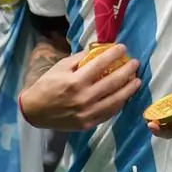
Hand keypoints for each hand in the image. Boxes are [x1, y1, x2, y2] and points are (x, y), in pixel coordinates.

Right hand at [19, 44, 140, 130]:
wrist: (34, 111)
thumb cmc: (47, 85)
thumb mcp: (60, 67)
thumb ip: (80, 59)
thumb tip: (99, 50)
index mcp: (76, 81)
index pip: (101, 64)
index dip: (114, 54)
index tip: (123, 48)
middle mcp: (84, 98)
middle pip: (113, 82)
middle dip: (127, 71)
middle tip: (135, 63)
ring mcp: (87, 113)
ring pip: (116, 100)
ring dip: (129, 89)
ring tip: (136, 81)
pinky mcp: (88, 124)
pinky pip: (109, 113)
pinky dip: (119, 104)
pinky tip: (124, 97)